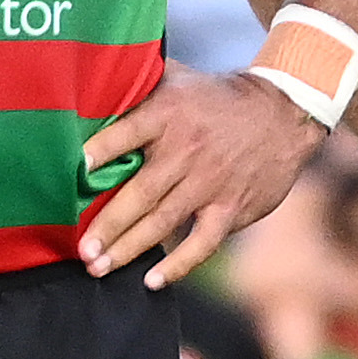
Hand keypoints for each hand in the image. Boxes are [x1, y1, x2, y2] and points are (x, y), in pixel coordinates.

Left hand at [79, 70, 317, 284]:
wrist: (284, 113)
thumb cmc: (218, 98)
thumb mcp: (178, 78)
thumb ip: (138, 83)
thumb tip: (89, 82)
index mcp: (168, 115)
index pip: (126, 134)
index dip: (99, 152)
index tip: (74, 171)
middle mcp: (187, 151)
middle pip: (140, 192)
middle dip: (108, 224)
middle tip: (82, 249)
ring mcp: (210, 183)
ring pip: (164, 222)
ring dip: (129, 248)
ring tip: (99, 267)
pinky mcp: (231, 207)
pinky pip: (202, 242)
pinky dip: (178, 264)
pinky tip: (153, 280)